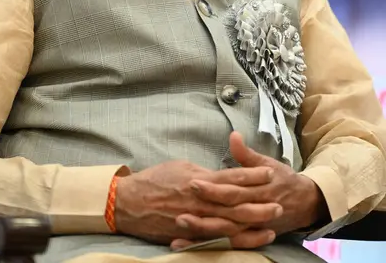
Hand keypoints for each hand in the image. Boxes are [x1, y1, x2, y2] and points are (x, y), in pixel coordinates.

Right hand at [115, 159, 279, 247]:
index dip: (251, 175)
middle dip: (259, 202)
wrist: (130, 202)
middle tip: (279, 201)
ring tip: (272, 224)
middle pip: (236, 203)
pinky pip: (217, 240)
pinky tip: (248, 241)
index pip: (231, 177)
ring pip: (230, 224)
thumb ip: (202, 173)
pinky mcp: (191, 235)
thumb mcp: (180, 167)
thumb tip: (218, 175)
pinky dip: (234, 242)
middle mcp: (201, 202)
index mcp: (199, 180)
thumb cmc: (155, 180)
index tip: (268, 172)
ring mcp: (197, 220)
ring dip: (252, 225)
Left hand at [172, 132, 328, 247]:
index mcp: (257, 190)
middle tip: (179, 208)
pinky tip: (185, 244)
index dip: (213, 188)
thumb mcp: (267, 163)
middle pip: (226, 213)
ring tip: (179, 225)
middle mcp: (254, 211)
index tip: (193, 182)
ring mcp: (250, 227)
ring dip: (202, 231)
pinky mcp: (248, 236)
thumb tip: (234, 136)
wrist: (304, 203)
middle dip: (203, 212)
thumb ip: (247, 154)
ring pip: (224, 231)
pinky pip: (225, 244)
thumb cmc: (281, 179)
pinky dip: (205, 245)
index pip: (232, 190)